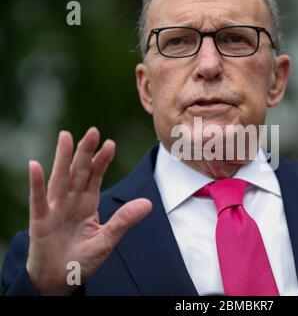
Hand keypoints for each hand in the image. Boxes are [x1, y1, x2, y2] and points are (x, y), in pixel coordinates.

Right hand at [26, 127, 151, 294]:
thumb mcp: (107, 240)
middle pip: (79, 172)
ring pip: (60, 179)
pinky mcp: (40, 221)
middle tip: (93, 131)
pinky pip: (38, 200)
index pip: (96, 176)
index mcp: (88, 203)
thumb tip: (148, 203)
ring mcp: (55, 209)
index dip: (102, 160)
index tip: (110, 143)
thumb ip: (124, 221)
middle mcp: (71, 201)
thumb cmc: (82, 258)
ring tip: (66, 136)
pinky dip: (36, 183)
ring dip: (62, 158)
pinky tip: (35, 165)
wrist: (59, 279)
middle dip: (86, 152)